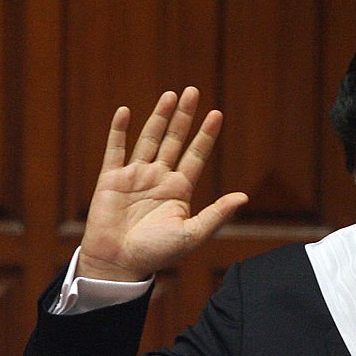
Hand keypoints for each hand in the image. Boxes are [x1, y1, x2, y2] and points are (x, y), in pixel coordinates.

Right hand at [77, 87, 248, 280]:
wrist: (120, 263)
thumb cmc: (157, 253)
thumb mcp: (192, 233)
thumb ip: (217, 214)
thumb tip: (243, 197)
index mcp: (179, 189)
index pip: (196, 155)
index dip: (206, 135)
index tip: (216, 114)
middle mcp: (159, 178)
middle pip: (174, 140)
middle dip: (184, 117)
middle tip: (193, 92)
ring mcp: (135, 176)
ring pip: (149, 139)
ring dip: (159, 117)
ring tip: (170, 95)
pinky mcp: (111, 179)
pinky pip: (115, 150)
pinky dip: (119, 131)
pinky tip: (125, 112)